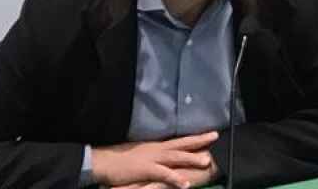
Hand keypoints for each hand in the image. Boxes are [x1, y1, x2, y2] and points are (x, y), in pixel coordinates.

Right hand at [91, 131, 218, 187]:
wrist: (103, 161)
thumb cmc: (120, 159)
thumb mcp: (140, 154)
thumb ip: (153, 155)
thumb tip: (164, 155)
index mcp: (156, 146)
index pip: (179, 139)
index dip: (194, 137)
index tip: (209, 133)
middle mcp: (156, 149)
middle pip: (182, 143)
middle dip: (199, 140)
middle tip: (215, 135)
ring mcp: (152, 158)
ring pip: (176, 157)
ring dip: (192, 158)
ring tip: (206, 161)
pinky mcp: (145, 169)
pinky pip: (163, 174)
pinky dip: (175, 178)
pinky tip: (185, 184)